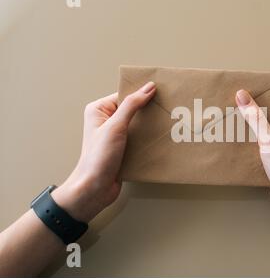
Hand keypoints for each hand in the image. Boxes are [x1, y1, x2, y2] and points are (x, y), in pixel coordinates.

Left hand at [52, 82, 155, 221]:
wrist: (94, 188)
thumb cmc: (97, 159)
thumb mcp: (115, 127)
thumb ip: (132, 105)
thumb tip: (147, 88)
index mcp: (99, 110)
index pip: (125, 95)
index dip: (141, 94)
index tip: (160, 93)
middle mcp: (106, 121)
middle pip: (133, 109)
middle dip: (148, 111)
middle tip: (166, 109)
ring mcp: (115, 135)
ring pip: (138, 125)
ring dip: (150, 127)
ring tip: (165, 124)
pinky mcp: (123, 148)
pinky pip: (139, 138)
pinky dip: (148, 139)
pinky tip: (158, 140)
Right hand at [235, 90, 269, 224]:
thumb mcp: (269, 140)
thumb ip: (255, 118)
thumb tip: (243, 97)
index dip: (253, 100)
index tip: (236, 96)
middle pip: (264, 116)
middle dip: (247, 116)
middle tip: (229, 111)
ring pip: (260, 131)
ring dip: (246, 131)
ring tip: (229, 127)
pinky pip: (259, 144)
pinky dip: (248, 144)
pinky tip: (236, 144)